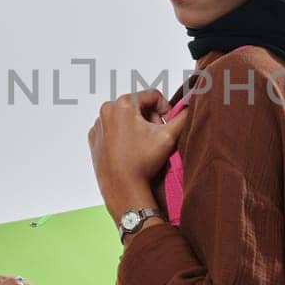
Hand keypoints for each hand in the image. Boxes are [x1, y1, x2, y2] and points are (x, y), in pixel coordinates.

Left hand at [87, 90, 189, 218]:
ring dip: (137, 127)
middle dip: (150, 119)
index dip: (164, 109)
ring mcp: (99, 125)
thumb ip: (182, 116)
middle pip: (138, 106)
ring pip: (125, 117)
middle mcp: (106, 111)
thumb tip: (189, 106)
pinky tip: (130, 150)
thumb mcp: (169, 136)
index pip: (152, 96)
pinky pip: (113, 129)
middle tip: (155, 137)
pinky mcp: (95, 138)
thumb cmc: (142, 163)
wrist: (123, 188)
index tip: (166, 125)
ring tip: (142, 146)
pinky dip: (123, 135)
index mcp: (122, 104)